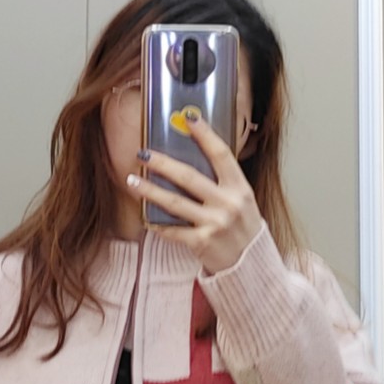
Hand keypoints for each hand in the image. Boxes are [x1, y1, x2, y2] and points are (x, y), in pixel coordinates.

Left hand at [127, 114, 263, 273]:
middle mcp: (228, 204)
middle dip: (162, 163)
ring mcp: (214, 224)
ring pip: (174, 202)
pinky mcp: (201, 243)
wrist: (251, 265)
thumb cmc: (243, 228)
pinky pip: (173, 230)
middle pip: (189, 177)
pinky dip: (157, 223)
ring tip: (131, 179)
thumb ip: (223, 181)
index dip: (205, 135)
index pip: (221, 154)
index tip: (189, 118)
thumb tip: (197, 153)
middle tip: (142, 153)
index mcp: (240, 188)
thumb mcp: (242, 199)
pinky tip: (144, 216)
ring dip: (149, 190)